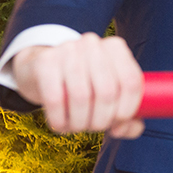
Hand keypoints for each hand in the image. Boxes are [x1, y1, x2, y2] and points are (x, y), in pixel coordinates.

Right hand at [13, 33, 144, 137]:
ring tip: (77, 127)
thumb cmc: (82, 85)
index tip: (117, 124)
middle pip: (107, 92)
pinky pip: (55, 100)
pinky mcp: (45, 61)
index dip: (127, 111)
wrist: (41, 70)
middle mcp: (93, 44)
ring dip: (80, 123)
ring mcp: (68, 49)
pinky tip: (60, 124)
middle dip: (102, 120)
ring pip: (81, 97)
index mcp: (115, 48)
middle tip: (94, 127)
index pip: (131, 82)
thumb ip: (126, 116)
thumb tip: (125, 129)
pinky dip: (59, 120)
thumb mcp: (108, 94)